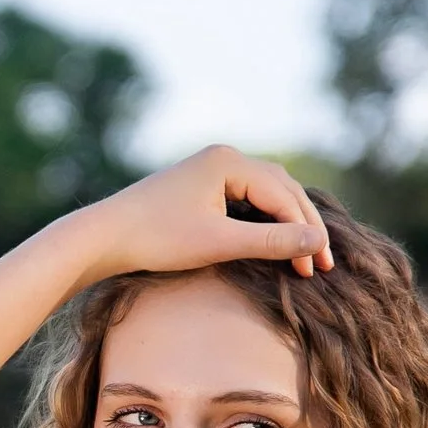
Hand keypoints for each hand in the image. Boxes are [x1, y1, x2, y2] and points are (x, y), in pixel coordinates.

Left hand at [69, 145, 335, 282]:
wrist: (104, 237)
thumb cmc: (158, 239)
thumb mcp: (220, 243)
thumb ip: (272, 242)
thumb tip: (320, 241)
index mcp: (229, 161)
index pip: (285, 197)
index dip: (306, 233)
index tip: (317, 270)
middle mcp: (224, 157)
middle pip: (282, 188)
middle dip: (303, 225)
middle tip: (323, 264)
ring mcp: (211, 169)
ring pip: (267, 192)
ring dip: (287, 222)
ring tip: (305, 255)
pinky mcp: (202, 185)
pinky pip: (248, 197)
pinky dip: (266, 220)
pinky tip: (275, 242)